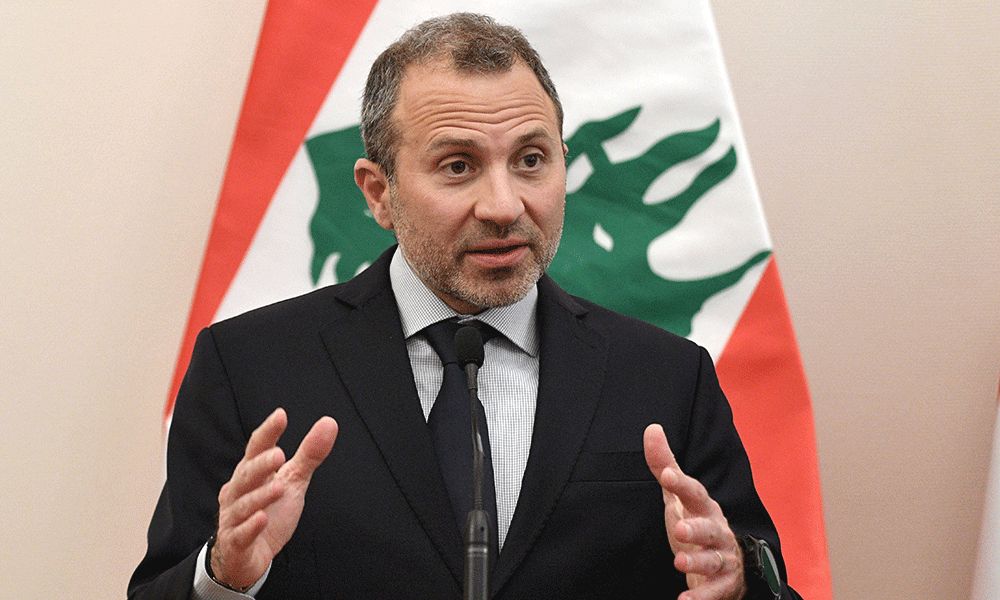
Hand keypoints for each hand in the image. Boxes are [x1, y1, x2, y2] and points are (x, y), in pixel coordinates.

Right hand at [211, 408, 337, 589]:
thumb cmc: (270, 513)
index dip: (268, 432)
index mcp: (251, 473)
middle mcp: (238, 492)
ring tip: (279, 488)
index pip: (256, 448)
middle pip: (247, 474)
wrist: (248, 557)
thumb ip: (309, 454)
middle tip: (278, 455)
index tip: (281, 415)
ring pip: (244, 504)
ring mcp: (234, 517)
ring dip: (260, 496)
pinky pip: (241, 534)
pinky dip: (251, 526)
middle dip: (261, 464)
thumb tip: (329, 423)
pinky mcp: (236, 543)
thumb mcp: (293, 481)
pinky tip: (262, 519)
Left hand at [644, 424, 745, 599]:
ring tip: (678, 562)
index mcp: (704, 507)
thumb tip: (651, 427)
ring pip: (713, 559)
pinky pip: (715, 591)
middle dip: (696, 528)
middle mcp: (718, 530)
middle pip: (709, 527)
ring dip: (697, 561)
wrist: (728, 564)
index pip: (694, 492)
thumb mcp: (678, 497)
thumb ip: (665, 466)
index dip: (681, 482)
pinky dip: (702, 597)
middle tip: (678, 529)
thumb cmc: (697, 523)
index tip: (665, 474)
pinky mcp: (725, 583)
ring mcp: (724, 557)